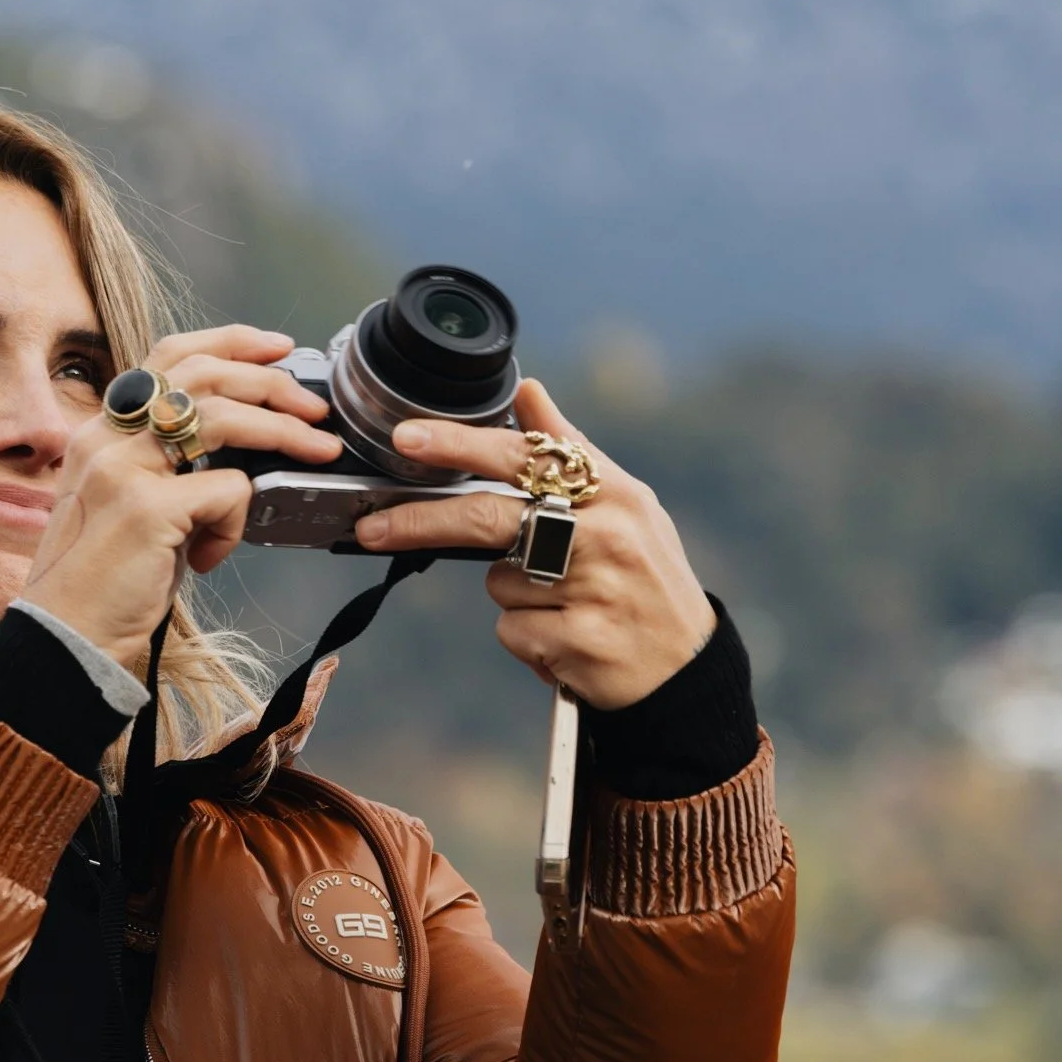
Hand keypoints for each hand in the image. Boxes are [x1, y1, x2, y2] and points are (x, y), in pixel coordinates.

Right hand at [20, 326, 340, 675]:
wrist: (66, 643)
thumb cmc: (105, 584)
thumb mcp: (135, 506)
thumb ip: (173, 468)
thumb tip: (246, 447)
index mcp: (101, 432)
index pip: (168, 356)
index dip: (228, 342)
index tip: (277, 348)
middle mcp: (106, 439)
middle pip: (202, 374)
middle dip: (272, 382)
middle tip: (315, 409)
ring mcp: (122, 470)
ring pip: (222, 416)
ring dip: (283, 430)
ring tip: (318, 451)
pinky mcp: (147, 509)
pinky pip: (228, 490)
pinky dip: (238, 520)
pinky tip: (212, 555)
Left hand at [353, 376, 713, 709]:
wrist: (687, 670)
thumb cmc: (645, 577)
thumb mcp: (626, 506)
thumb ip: (571, 450)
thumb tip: (528, 390)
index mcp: (616, 494)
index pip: (527, 457)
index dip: (462, 445)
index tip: (408, 438)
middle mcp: (607, 536)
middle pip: (492, 517)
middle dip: (423, 520)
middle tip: (374, 527)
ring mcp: (596, 591)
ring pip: (498, 583)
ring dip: (514, 596)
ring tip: (562, 604)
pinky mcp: (581, 642)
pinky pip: (513, 631)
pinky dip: (528, 638)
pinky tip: (565, 639)